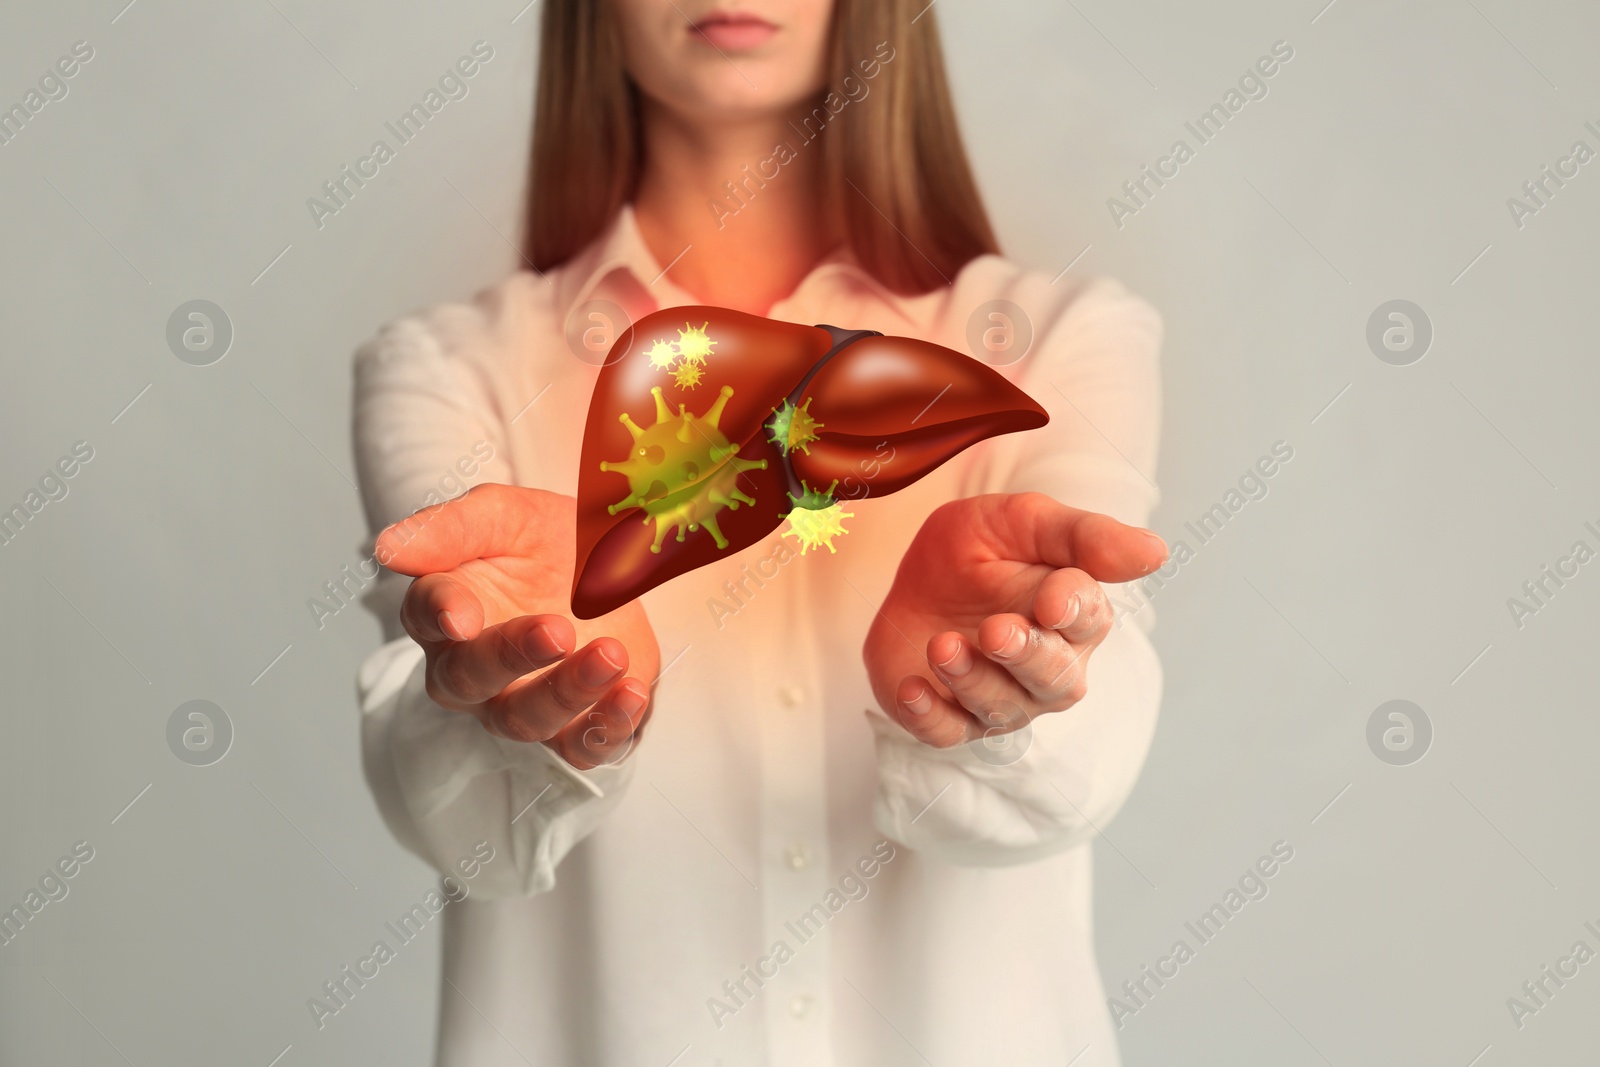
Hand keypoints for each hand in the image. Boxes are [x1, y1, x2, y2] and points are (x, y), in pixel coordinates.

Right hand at [376, 483, 660, 769]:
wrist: (613, 571)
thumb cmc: (545, 543)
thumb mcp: (505, 516)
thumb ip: (451, 528)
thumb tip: (387, 548)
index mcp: (446, 608)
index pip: (425, 614)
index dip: (440, 614)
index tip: (461, 614)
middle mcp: (471, 666)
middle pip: (468, 678)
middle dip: (510, 657)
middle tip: (557, 630)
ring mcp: (519, 702)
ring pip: (524, 719)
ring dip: (568, 691)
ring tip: (611, 655)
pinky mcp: (573, 728)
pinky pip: (579, 749)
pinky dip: (606, 728)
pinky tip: (631, 694)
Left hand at [863, 492, 1166, 748]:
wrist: (915, 573)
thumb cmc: (983, 547)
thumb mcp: (1025, 520)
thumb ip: (1085, 537)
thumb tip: (1156, 552)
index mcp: (1076, 615)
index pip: (1088, 618)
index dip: (1072, 610)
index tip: (1051, 600)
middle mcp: (1050, 667)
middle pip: (1054, 679)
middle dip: (1026, 656)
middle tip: (997, 631)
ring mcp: (1002, 698)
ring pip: (1001, 708)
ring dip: (972, 679)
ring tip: (942, 645)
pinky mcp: (951, 717)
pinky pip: (946, 733)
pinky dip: (929, 716)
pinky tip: (911, 689)